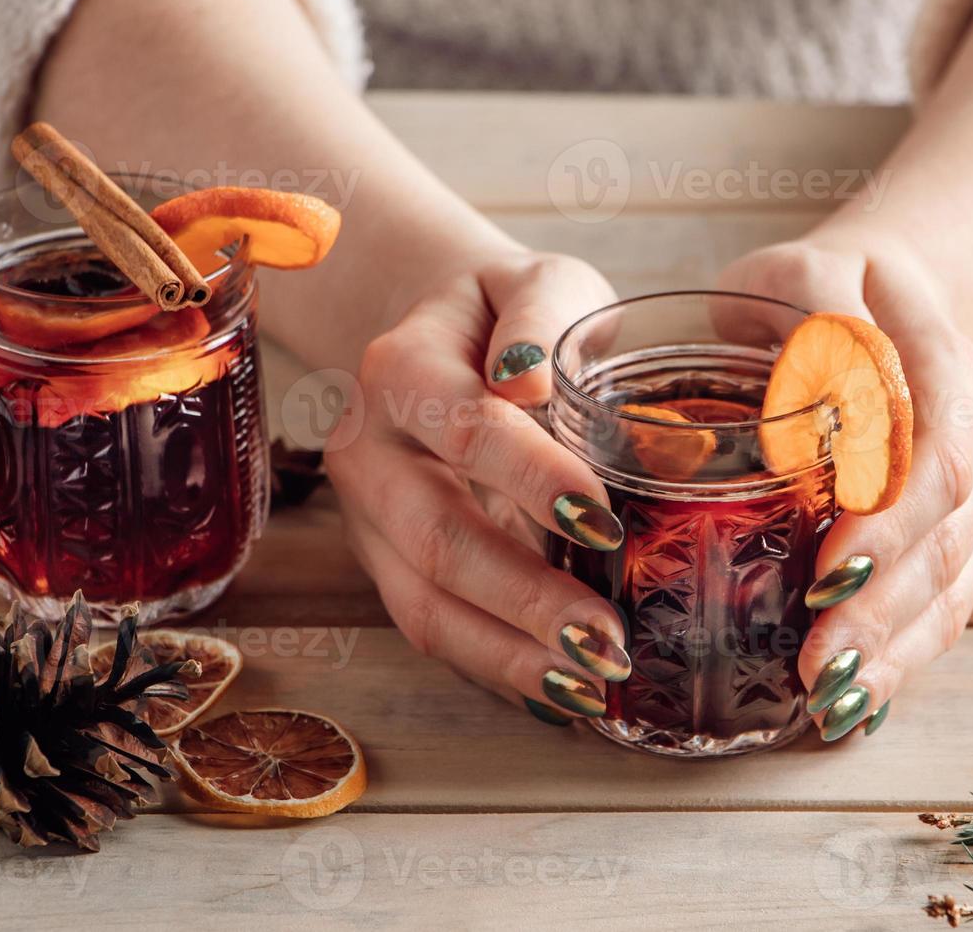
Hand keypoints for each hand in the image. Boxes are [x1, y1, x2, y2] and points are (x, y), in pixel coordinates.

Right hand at [325, 250, 631, 724]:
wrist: (446, 340)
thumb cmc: (510, 314)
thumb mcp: (539, 279)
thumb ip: (541, 313)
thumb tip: (529, 380)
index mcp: (400, 368)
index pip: (466, 428)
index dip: (533, 479)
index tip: (605, 521)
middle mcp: (366, 449)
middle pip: (436, 536)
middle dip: (524, 596)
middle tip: (605, 638)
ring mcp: (367, 518)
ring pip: (422, 603)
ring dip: (508, 654)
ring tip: (589, 685)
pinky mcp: (385, 564)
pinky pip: (430, 628)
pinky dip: (494, 668)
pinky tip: (557, 693)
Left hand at [716, 233, 972, 740]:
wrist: (870, 297)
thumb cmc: (809, 290)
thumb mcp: (794, 274)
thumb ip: (808, 314)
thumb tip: (809, 389)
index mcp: (943, 354)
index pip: (933, 442)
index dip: (889, 513)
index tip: (829, 567)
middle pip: (948, 524)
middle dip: (883, 601)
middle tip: (818, 660)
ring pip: (953, 573)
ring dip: (893, 644)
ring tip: (831, 698)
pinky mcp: (960, 528)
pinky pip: (947, 600)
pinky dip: (904, 655)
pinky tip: (861, 700)